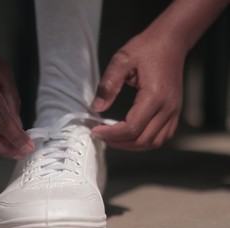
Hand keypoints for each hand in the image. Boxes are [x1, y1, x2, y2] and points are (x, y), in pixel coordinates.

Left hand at [92, 33, 185, 150]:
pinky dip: (144, 141)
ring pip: (153, 142)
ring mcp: (174, 111)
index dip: (111, 134)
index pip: (132, 128)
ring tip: (113, 138)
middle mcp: (168, 107)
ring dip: (132, 145)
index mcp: (155, 96)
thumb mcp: (122, 60)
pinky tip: (130, 134)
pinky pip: (161, 136)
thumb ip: (109, 84)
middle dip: (119, 142)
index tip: (95, 130)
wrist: (171, 41)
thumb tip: (97, 107)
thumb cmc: (146, 48)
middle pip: (142, 140)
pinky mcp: (175, 112)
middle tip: (101, 135)